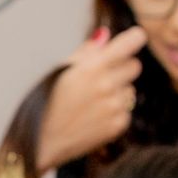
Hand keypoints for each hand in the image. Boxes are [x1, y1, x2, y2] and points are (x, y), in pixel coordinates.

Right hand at [35, 25, 146, 170]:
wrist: (42, 143)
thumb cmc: (46, 104)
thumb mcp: (60, 71)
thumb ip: (86, 52)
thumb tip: (105, 35)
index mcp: (93, 67)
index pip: (133, 41)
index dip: (133, 39)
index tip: (132, 40)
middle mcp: (107, 85)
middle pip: (135, 65)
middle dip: (121, 68)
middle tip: (100, 78)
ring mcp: (115, 107)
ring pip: (130, 90)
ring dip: (117, 92)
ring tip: (92, 102)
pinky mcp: (118, 125)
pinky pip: (126, 110)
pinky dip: (114, 112)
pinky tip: (93, 117)